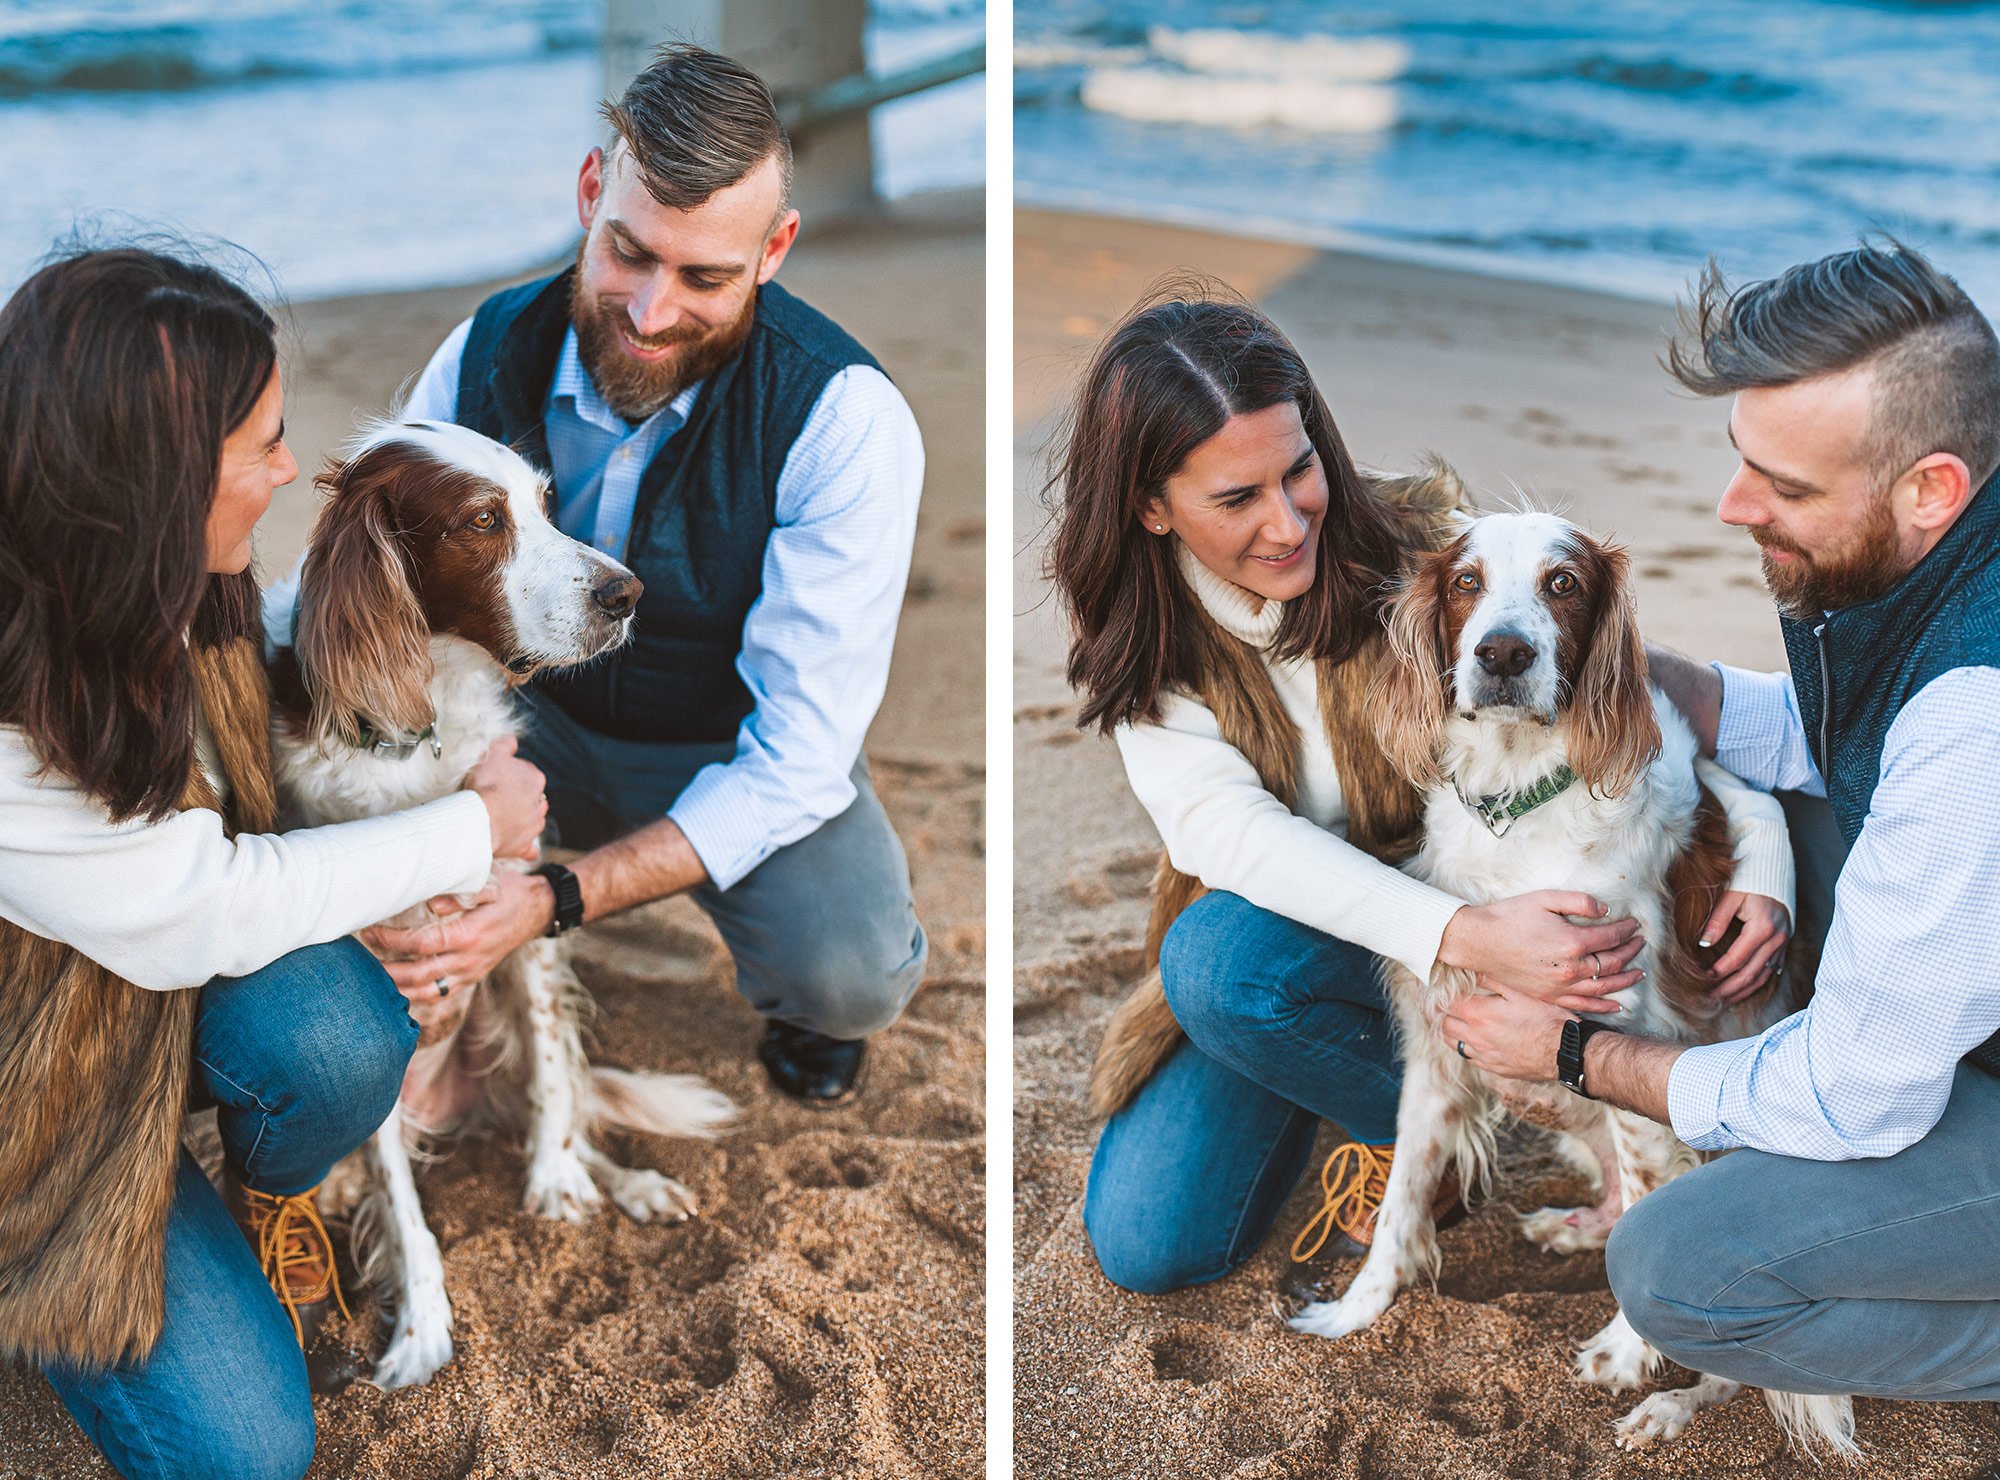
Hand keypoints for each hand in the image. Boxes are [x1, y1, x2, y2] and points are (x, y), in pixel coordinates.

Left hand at [362, 871, 555, 1013]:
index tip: (370, 930)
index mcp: (470, 934)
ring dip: (398, 988)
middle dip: (386, 969)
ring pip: (427, 991)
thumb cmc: (510, 891)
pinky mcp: (472, 976)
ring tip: (372, 979)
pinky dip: (416, 995)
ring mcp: (471, 971)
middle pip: (418, 974)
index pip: (421, 944)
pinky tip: (398, 989)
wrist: (539, 910)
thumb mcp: (489, 883)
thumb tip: (430, 903)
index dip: (392, 940)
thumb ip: (459, 893)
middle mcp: (469, 959)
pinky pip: (440, 993)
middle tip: (360, 960)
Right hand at [463, 736, 546, 860]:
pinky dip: (525, 848)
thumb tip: (512, 739)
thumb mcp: (493, 755)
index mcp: (535, 779)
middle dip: (516, 798)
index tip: (495, 779)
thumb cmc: (486, 786)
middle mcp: (540, 803)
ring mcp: (533, 826)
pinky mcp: (524, 845)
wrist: (481, 819)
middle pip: (529, 797)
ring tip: (499, 820)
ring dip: (519, 820)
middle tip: (494, 799)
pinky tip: (521, 849)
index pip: (525, 773)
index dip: (508, 775)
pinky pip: (528, 848)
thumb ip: (505, 744)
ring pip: (530, 820)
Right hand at [1438, 891, 1644, 1013]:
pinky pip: (1583, 1004)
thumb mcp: (1546, 898)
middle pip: (1613, 962)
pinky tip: (1616, 1004)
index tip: (1634, 924)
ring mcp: (1560, 985)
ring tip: (1639, 973)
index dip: (1626, 929)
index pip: (1611, 936)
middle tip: (1640, 943)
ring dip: (1625, 980)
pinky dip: (1603, 1005)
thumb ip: (1580, 901)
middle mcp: (1571, 968)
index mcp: (1572, 942)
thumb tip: (1605, 910)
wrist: (1479, 941)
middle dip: (1630, 951)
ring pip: (1604, 986)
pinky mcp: (1549, 995)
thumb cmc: (1510, 916)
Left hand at [1441, 983, 1573, 1082]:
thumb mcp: (1521, 992)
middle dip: (1440, 1013)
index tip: (1437, 988)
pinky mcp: (1495, 1069)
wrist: (1566, 1053)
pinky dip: (1468, 1047)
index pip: (1445, 1003)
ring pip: (1454, 1044)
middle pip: (1444, 1025)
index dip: (1439, 994)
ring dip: (1451, 1031)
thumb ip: (1494, 980)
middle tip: (1440, 1004)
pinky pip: (1471, 1058)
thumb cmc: (1547, 1019)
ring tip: (1454, 1021)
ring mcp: (1484, 1056)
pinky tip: (1475, 1040)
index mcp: (1479, 1015)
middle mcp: (1476, 1038)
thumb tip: (1472, 968)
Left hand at [1702, 891, 1791, 1004]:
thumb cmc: (1748, 882)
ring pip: (1763, 976)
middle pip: (1751, 974)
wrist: (1774, 872)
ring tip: (1725, 1001)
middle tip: (1710, 1001)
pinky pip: (1772, 971)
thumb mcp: (1730, 897)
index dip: (1718, 973)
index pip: (1736, 960)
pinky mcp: (1785, 945)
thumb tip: (1703, 945)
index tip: (1702, 982)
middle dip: (1729, 990)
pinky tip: (1744, 990)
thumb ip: (1716, 921)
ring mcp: (1783, 944)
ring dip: (1744, 991)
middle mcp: (1776, 940)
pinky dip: (1757, 982)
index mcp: (1762, 928)